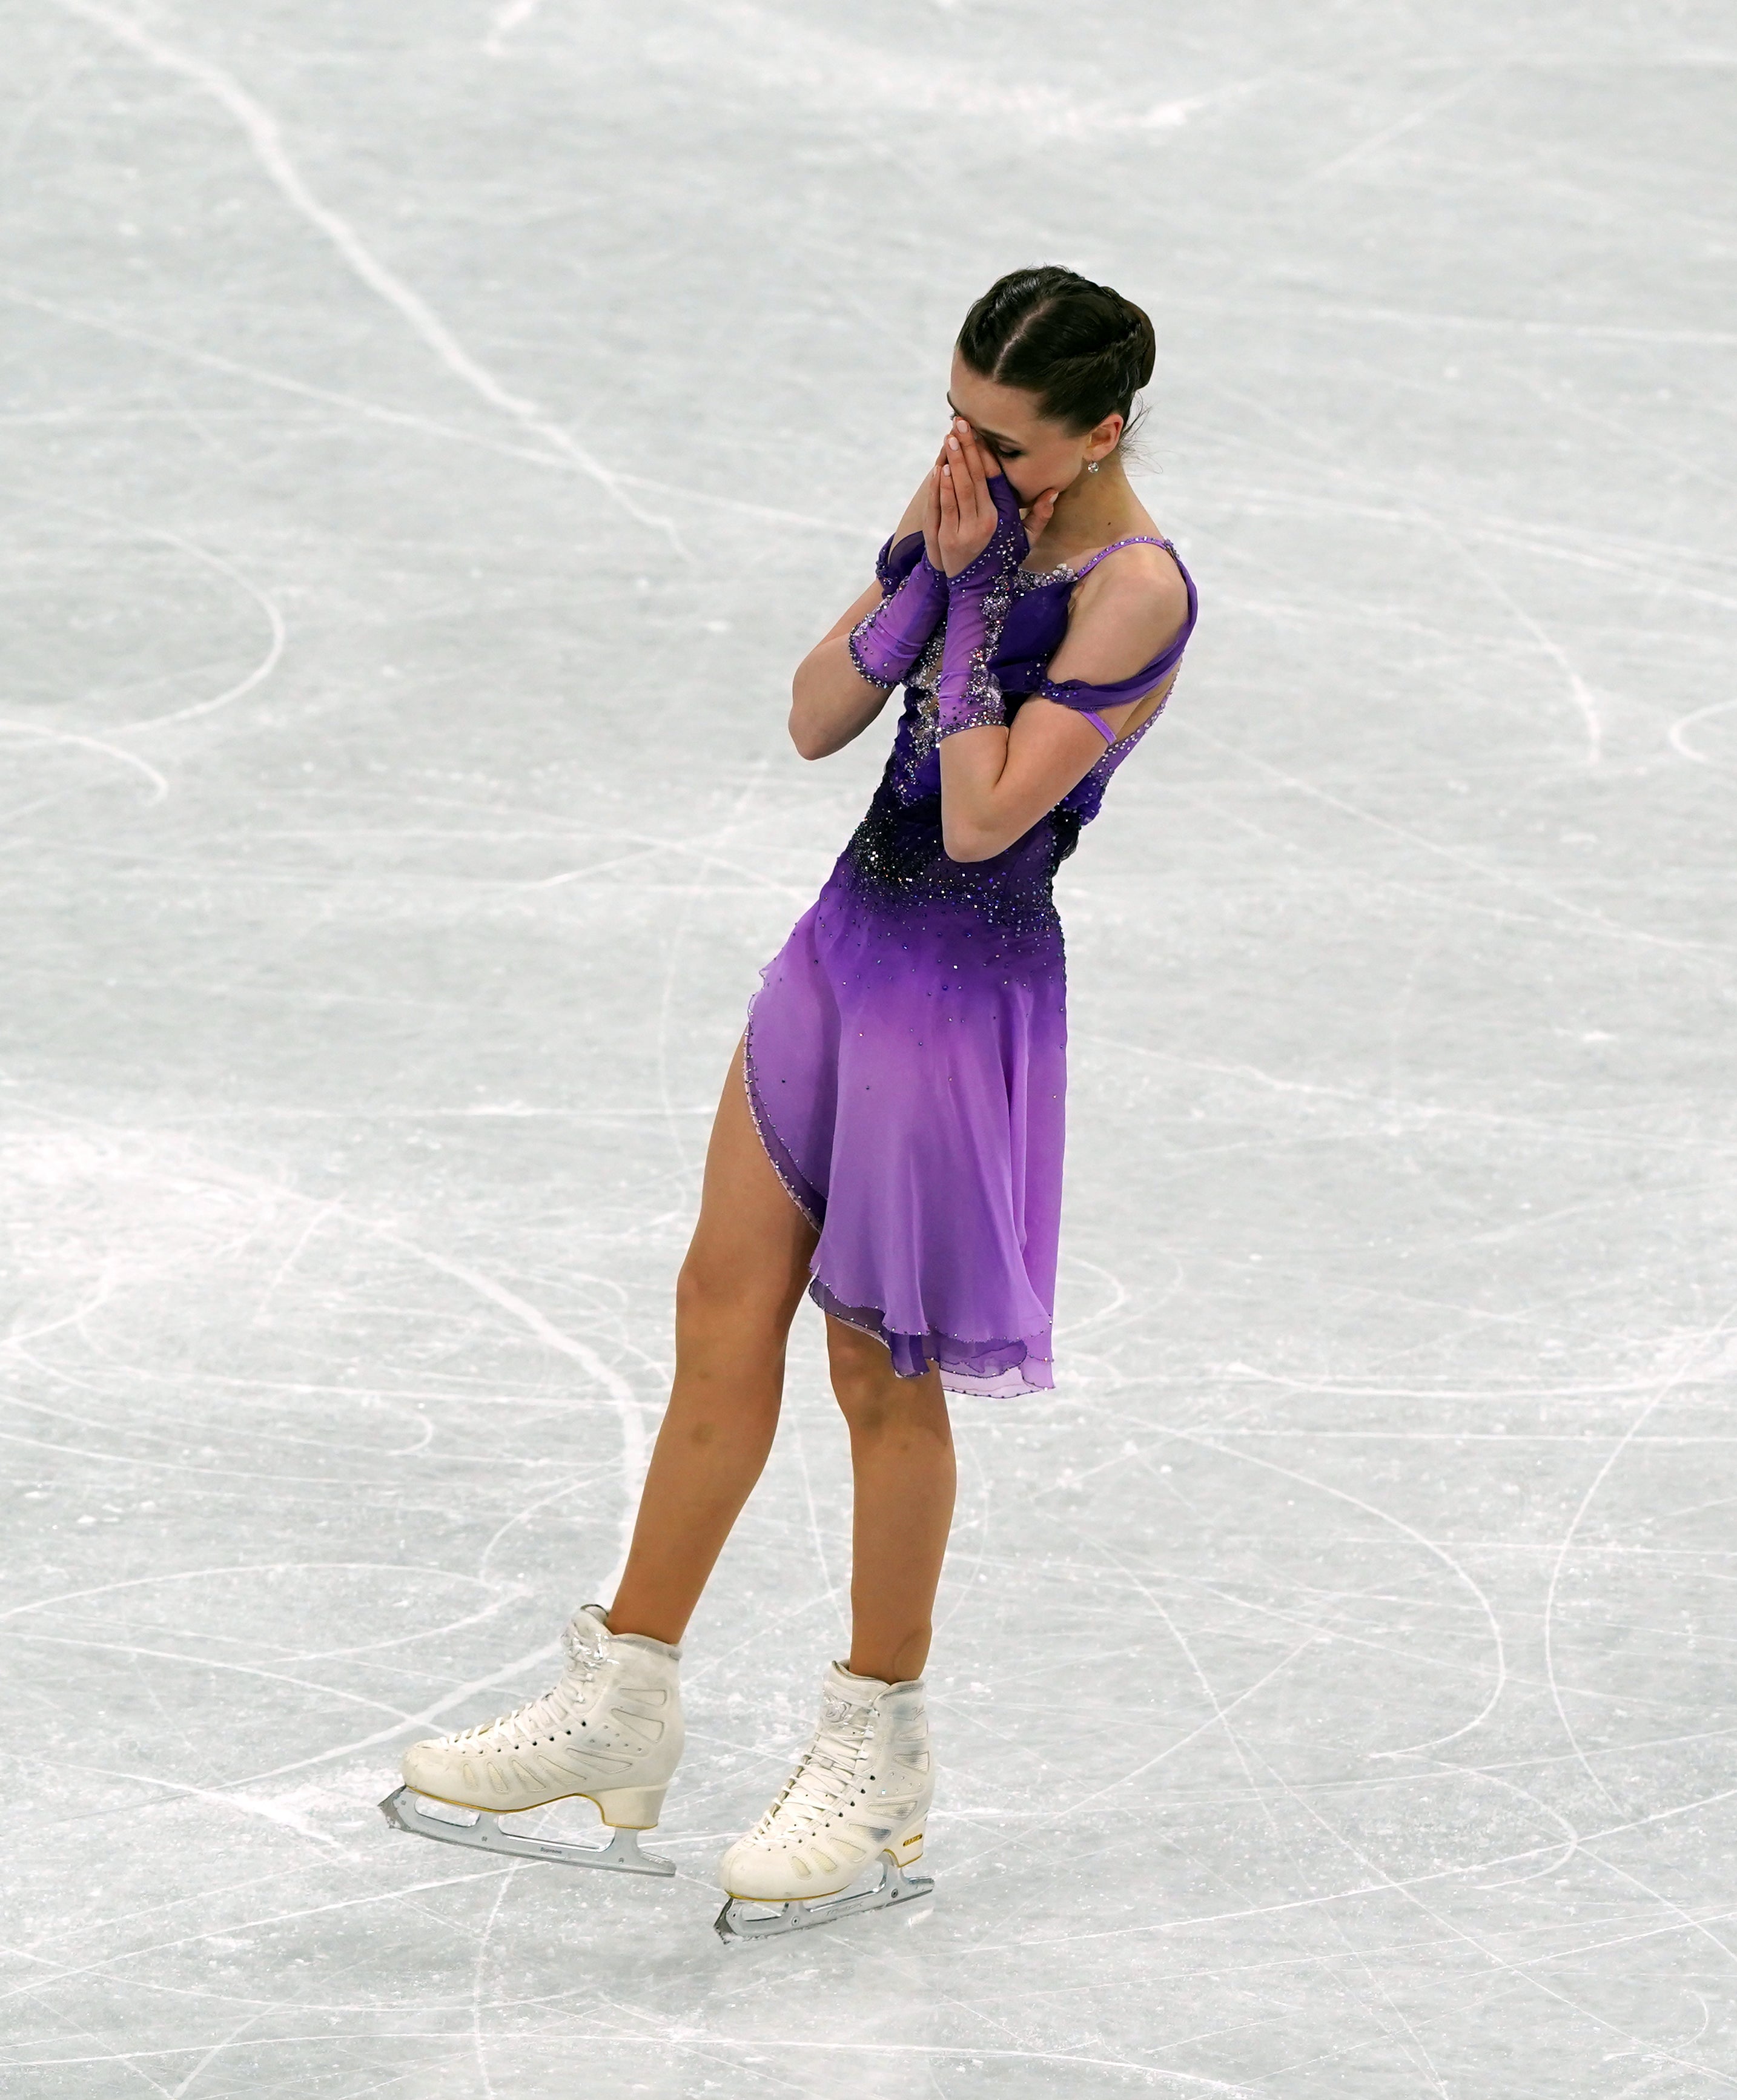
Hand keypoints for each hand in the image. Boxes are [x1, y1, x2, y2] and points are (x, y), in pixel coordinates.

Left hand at [928, 419, 1059, 578]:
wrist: (978, 591)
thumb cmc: (1001, 561)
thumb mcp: (1025, 541)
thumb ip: (1039, 517)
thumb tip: (1053, 491)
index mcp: (1003, 518)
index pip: (995, 479)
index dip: (987, 454)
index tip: (981, 433)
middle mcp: (986, 522)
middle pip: (976, 478)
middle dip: (968, 448)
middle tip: (961, 423)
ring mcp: (965, 530)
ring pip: (960, 488)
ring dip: (954, 461)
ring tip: (950, 437)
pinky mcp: (947, 538)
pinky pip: (945, 506)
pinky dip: (943, 485)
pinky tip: (941, 467)